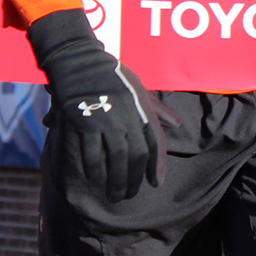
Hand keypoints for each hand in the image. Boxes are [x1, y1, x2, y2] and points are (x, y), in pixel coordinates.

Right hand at [29, 8, 176, 202]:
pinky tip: (95, 179)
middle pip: (136, 156)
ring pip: (116, 160)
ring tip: (114, 194)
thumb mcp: (138, 87)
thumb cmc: (111, 75)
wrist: (78, 60)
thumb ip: (156, 109)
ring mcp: (106, 119)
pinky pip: (91, 154)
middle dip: (134, 179)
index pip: (155, 142)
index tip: (155, 183)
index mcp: (141, 107)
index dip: (157, 165)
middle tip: (129, 194)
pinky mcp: (84, 123)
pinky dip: (94, 170)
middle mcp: (127, 115)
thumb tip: (177, 125)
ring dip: (116, 181)